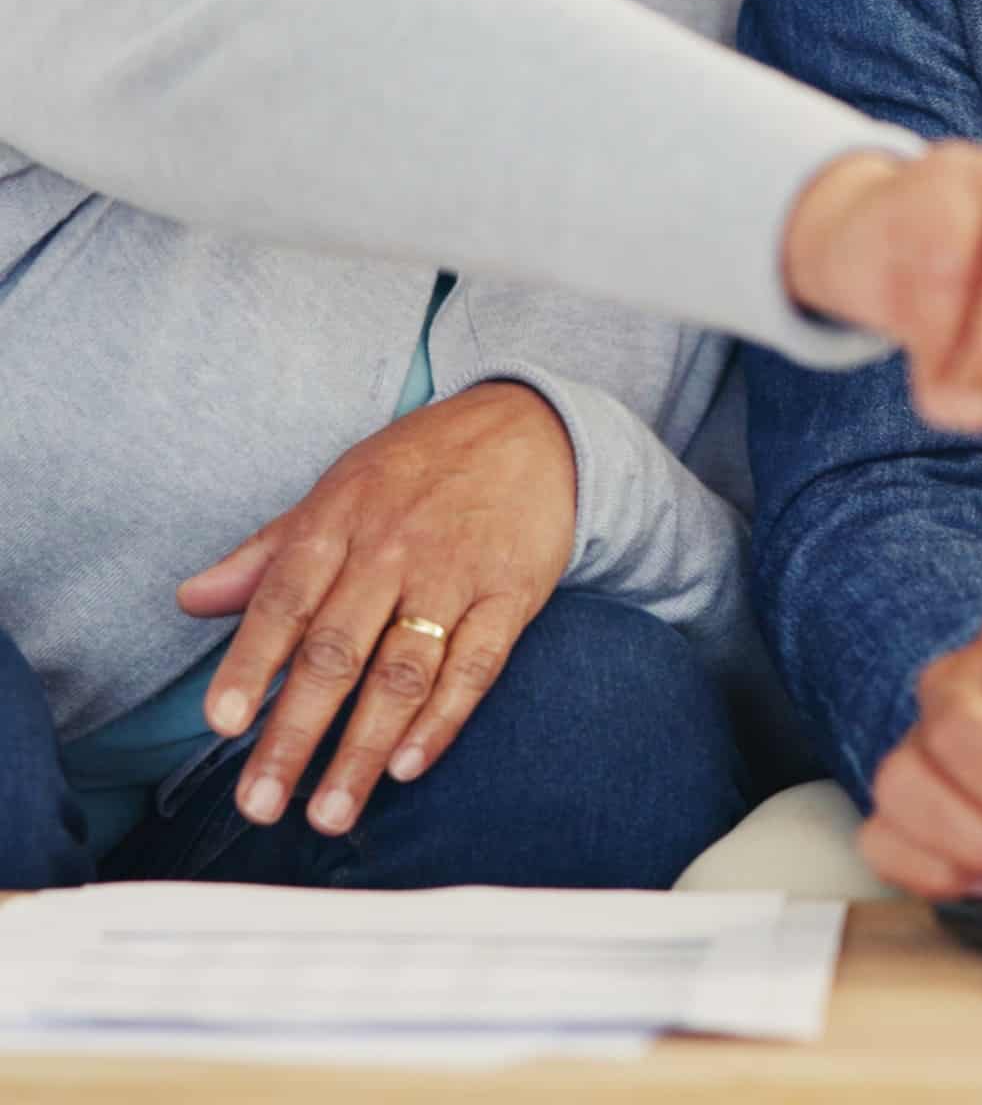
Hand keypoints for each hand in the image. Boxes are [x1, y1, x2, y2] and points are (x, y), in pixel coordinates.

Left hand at [176, 381, 575, 837]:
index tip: (221, 723)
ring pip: (403, 672)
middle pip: (337, 651)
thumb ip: (267, 552)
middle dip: (295, 733)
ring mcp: (455, 575)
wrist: (531, 427)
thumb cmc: (420, 466)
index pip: (284, 600)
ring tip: (330, 813)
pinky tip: (410, 765)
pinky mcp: (511, 595)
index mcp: (341, 523)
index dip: (250, 663)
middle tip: (260, 802)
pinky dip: (443, 719)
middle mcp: (394, 551)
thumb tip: (191, 598)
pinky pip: (476, 665)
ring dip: (364, 748)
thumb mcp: (339, 490)